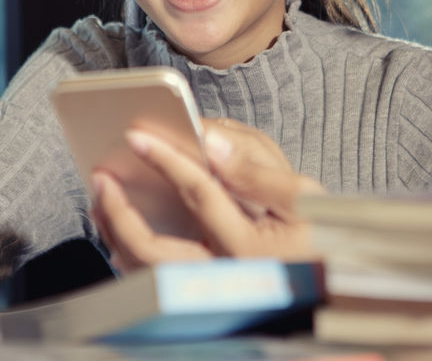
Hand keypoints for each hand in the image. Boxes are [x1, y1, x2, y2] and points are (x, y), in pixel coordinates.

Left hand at [92, 118, 322, 269]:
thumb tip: (211, 141)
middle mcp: (223, 278)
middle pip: (155, 253)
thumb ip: (256, 170)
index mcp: (249, 249)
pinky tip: (120, 226)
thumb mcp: (303, 196)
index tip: (137, 137)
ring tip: (102, 198)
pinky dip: (130, 252)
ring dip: (117, 235)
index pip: (199, 195)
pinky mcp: (201, 295)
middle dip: (120, 214)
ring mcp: (208, 292)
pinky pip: (154, 278)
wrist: (330, 280)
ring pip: (148, 273)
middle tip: (101, 178)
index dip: (167, 161)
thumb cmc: (320, 234)